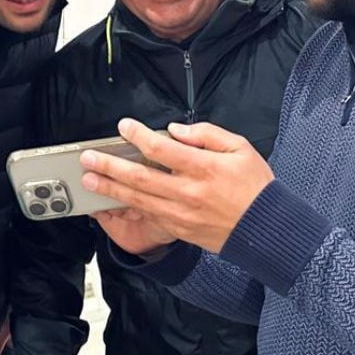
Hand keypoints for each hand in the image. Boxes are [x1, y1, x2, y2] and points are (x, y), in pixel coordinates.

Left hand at [80, 119, 273, 252]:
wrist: (265, 228)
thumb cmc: (255, 186)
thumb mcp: (240, 148)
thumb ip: (207, 135)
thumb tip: (176, 131)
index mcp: (204, 168)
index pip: (162, 149)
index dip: (139, 136)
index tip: (124, 126)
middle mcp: (188, 192)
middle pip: (141, 177)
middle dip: (110, 166)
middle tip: (88, 158)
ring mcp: (182, 213)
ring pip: (138, 199)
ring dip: (111, 188)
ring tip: (90, 179)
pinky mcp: (179, 228)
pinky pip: (148, 215)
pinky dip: (128, 207)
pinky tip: (112, 199)